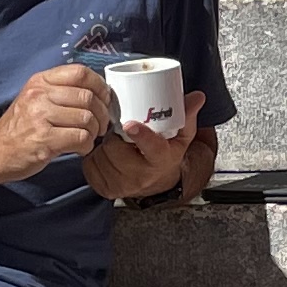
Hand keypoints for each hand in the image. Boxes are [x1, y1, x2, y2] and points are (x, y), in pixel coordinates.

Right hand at [0, 63, 115, 177]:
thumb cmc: (20, 127)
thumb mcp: (34, 98)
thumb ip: (61, 90)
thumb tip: (98, 91)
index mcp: (40, 81)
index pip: (80, 72)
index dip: (100, 86)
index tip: (105, 99)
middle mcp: (39, 95)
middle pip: (88, 97)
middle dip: (102, 114)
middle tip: (100, 125)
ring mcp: (41, 116)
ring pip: (87, 118)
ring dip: (95, 132)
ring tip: (88, 138)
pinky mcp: (45, 139)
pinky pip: (81, 138)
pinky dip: (86, 145)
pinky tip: (79, 148)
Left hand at [83, 90, 204, 203]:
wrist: (156, 181)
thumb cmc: (165, 154)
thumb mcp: (180, 136)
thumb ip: (186, 115)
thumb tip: (197, 96)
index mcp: (161, 159)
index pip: (152, 147)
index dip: (141, 135)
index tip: (131, 125)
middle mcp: (141, 176)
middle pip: (116, 147)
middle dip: (115, 136)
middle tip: (121, 131)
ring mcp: (122, 186)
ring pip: (101, 155)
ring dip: (104, 145)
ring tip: (116, 143)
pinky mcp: (106, 190)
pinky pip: (90, 166)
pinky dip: (94, 157)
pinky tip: (106, 156)